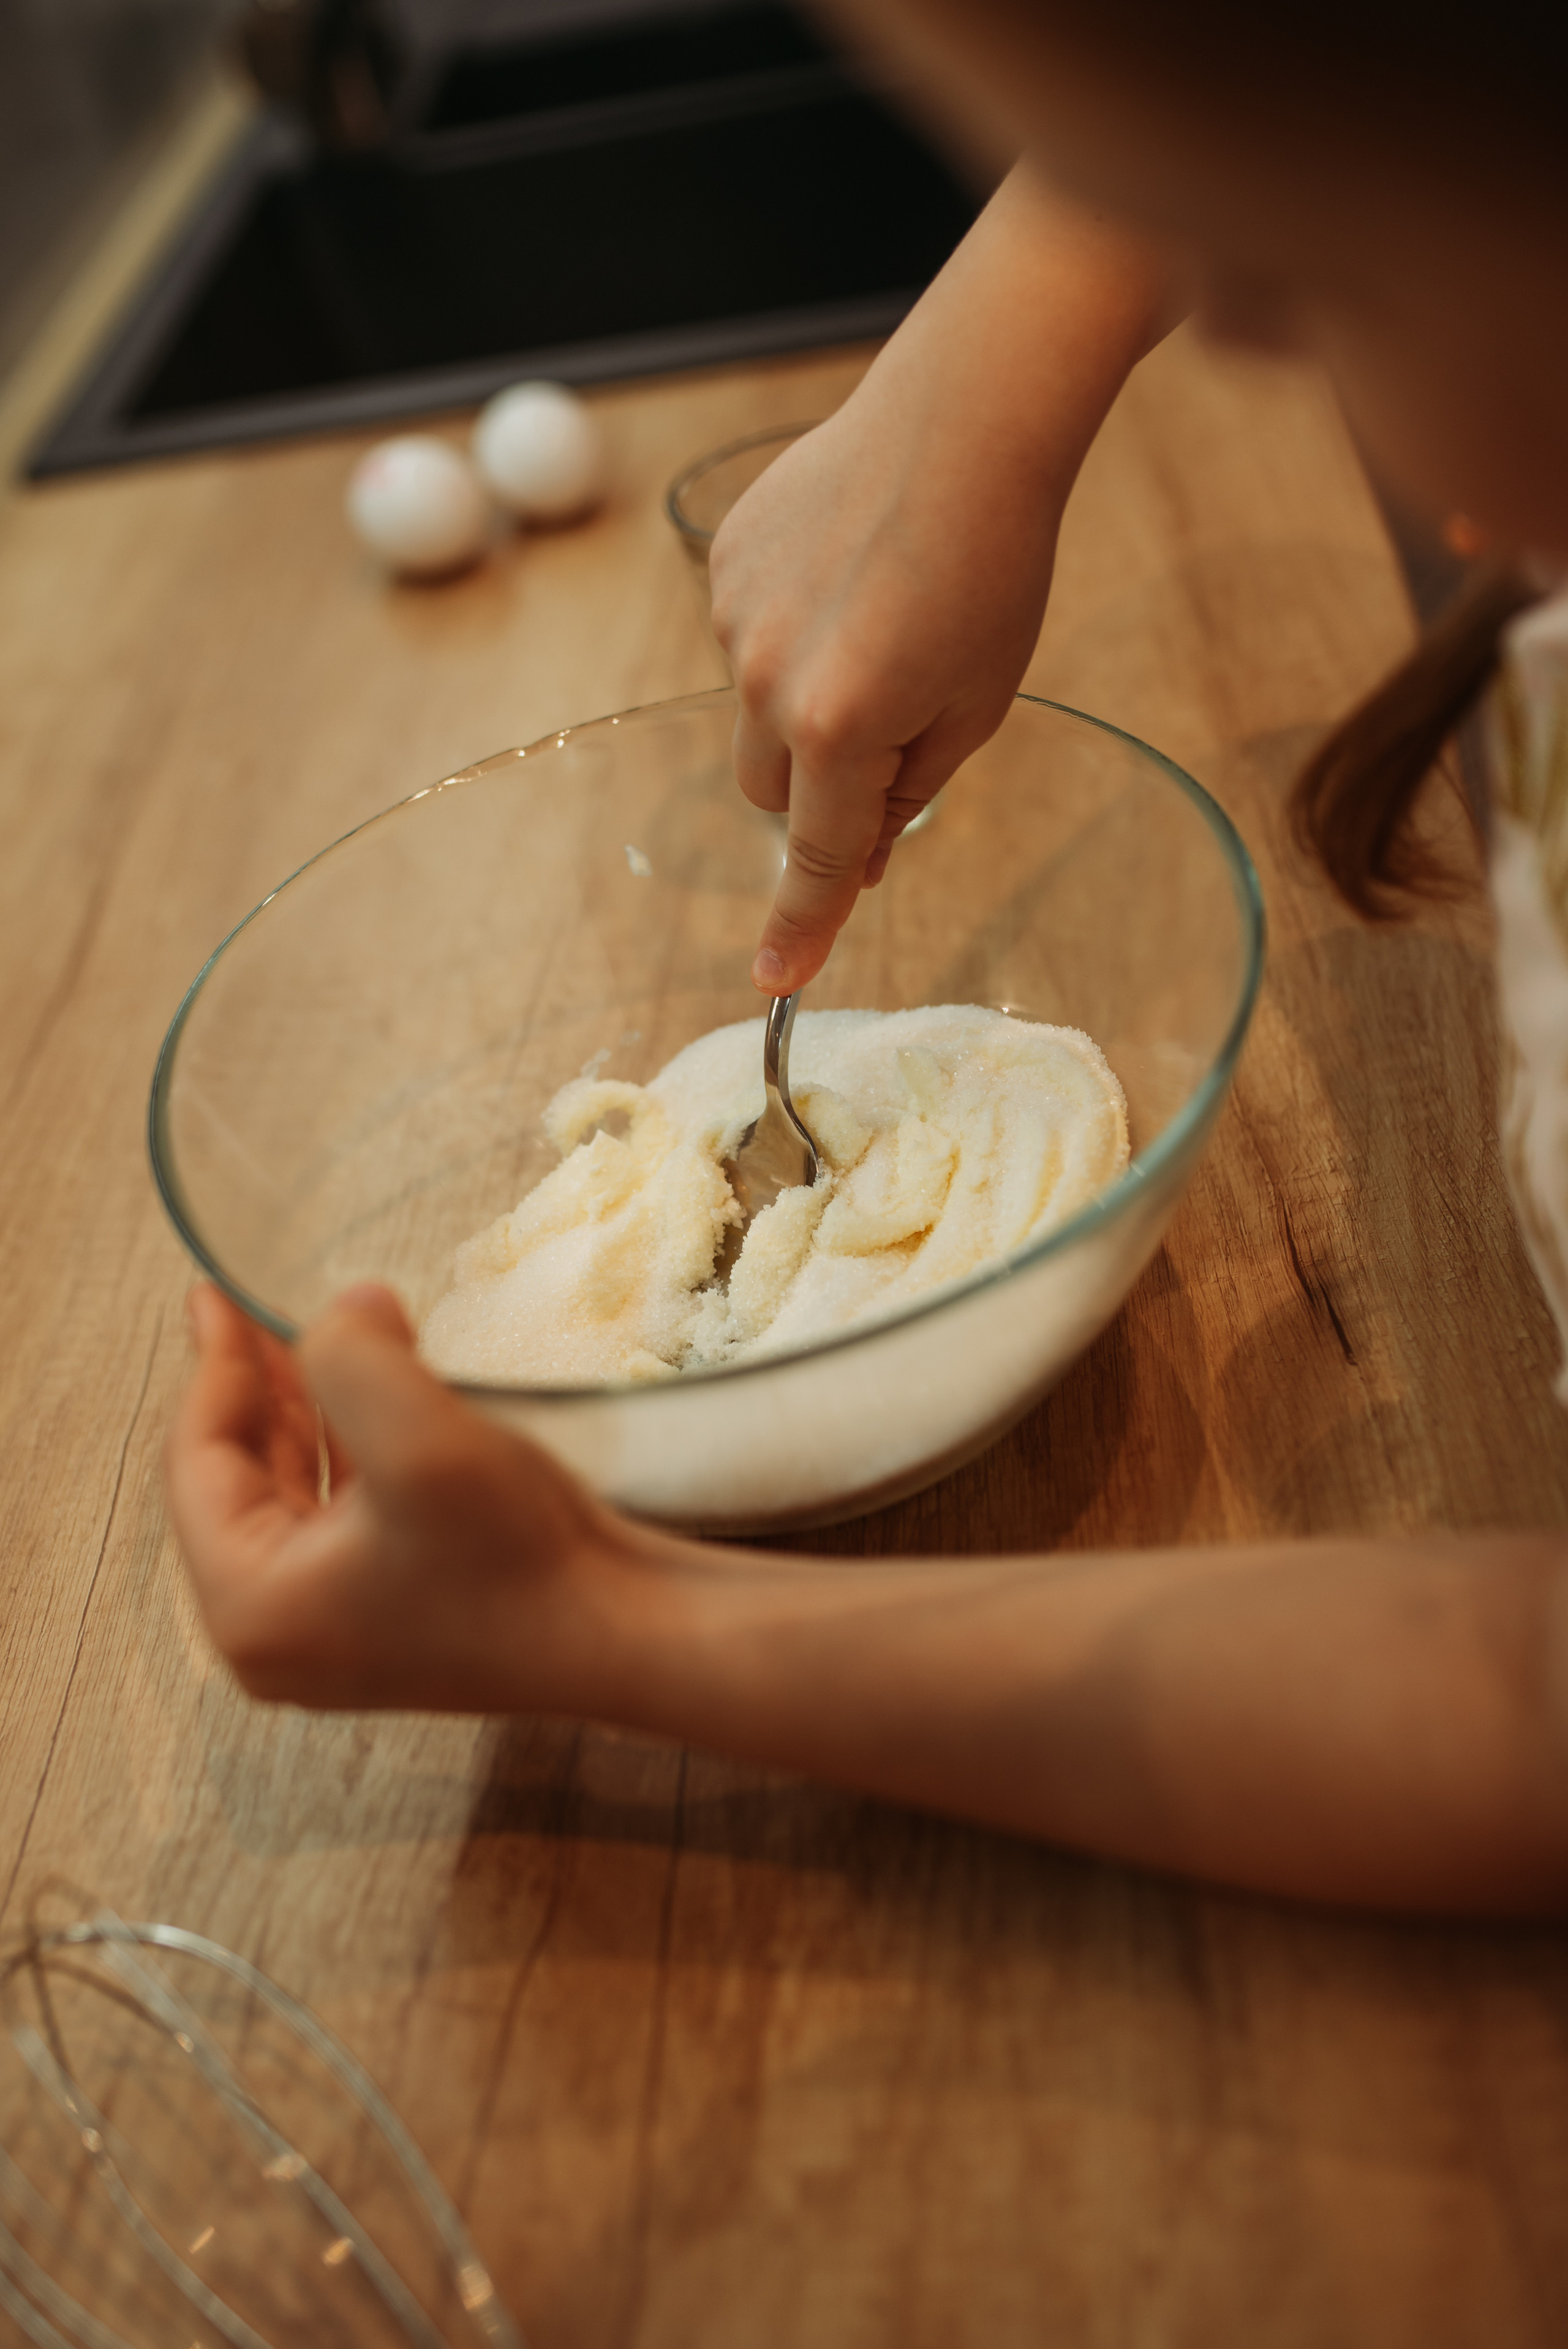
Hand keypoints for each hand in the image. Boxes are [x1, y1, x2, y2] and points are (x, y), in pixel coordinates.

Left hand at [165, 1283, 637, 1712]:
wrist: (623, 1636)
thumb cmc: (518, 1557)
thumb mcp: (421, 1438)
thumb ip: (349, 1356)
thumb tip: (346, 1310)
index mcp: (250, 1607)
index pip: (196, 1465)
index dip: (211, 1367)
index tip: (214, 1292)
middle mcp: (272, 1638)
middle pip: (232, 1484)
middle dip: (253, 1390)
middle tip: (253, 1308)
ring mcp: (330, 1637)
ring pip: (285, 1500)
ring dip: (300, 1416)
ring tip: (313, 1339)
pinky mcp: (384, 1623)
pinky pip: (333, 1524)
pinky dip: (342, 1455)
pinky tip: (369, 1400)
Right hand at [709, 169, 1169, 994]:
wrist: (965, 417)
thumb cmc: (995, 565)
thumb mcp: (977, 705)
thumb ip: (907, 791)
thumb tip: (859, 853)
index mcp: (843, 726)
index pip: (817, 855)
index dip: (802, 925)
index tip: (774, 984)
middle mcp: (769, 680)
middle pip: (768, 792)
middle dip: (817, 789)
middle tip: (889, 732)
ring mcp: (735, 617)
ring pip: (755, 711)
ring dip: (805, 701)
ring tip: (882, 619)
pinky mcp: (725, 561)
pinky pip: (747, 634)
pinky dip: (790, 630)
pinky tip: (851, 572)